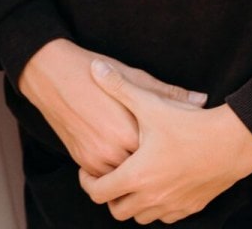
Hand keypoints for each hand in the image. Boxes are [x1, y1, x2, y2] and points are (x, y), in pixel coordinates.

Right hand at [18, 39, 204, 175]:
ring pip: (127, 179)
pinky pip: (107, 178)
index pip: (165, 153)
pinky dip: (117, 171)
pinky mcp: (82, 161)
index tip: (182, 143)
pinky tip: (125, 156)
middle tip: (168, 154)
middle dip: (157, 163)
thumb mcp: (135, 78)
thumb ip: (169, 94)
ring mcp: (96, 159)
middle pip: (147, 170)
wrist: (50, 74)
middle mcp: (114, 151)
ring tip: (148, 159)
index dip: (175, 147)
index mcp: (131, 131)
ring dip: (137, 172)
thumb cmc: (93, 71)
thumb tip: (201, 100)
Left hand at [77, 59, 251, 222]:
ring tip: (131, 180)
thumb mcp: (151, 103)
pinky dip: (157, 207)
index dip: (87, 182)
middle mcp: (153, 197)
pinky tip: (157, 185)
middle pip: (118, 211)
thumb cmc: (190, 124)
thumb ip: (119, 86)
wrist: (235, 142)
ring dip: (132, 203)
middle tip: (108, 176)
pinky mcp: (192, 206)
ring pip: (142, 217)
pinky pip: (166, 217)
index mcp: (137, 175)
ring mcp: (173, 205)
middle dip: (109, 196)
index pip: (99, 193)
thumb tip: (95, 66)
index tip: (88, 171)